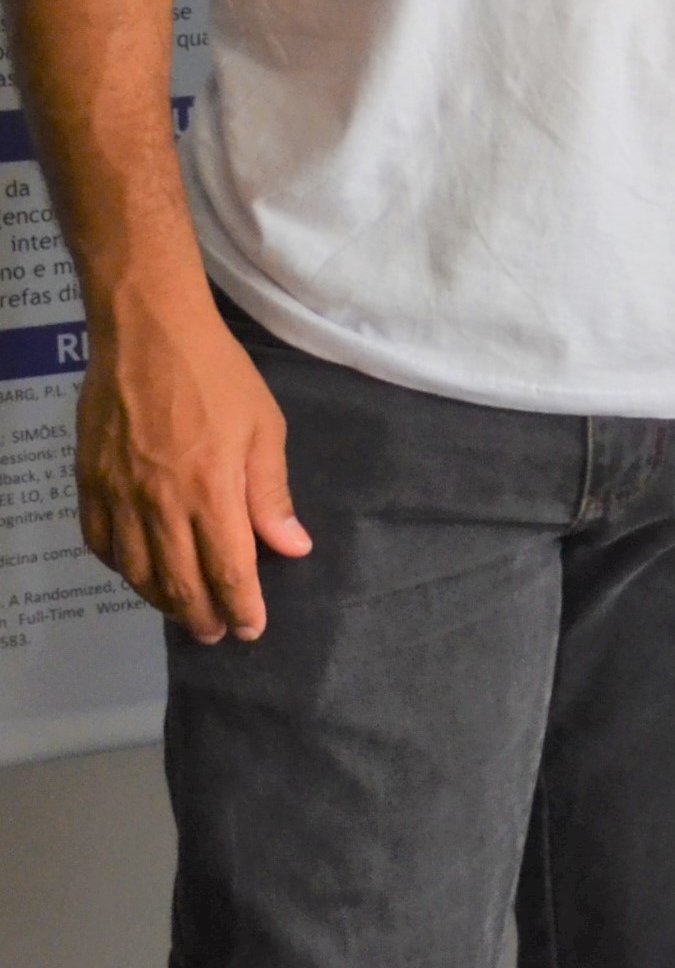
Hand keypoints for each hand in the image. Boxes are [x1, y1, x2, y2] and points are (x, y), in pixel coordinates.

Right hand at [76, 295, 308, 641]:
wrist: (148, 334)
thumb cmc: (217, 376)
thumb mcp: (264, 429)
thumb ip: (271, 494)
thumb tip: (291, 547)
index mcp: (211, 491)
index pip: (228, 570)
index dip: (241, 607)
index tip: (251, 629)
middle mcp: (160, 504)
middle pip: (179, 581)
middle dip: (201, 615)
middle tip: (215, 633)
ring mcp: (118, 496)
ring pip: (136, 572)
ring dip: (161, 601)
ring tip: (183, 613)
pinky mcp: (89, 483)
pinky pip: (100, 543)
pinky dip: (120, 568)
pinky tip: (137, 573)